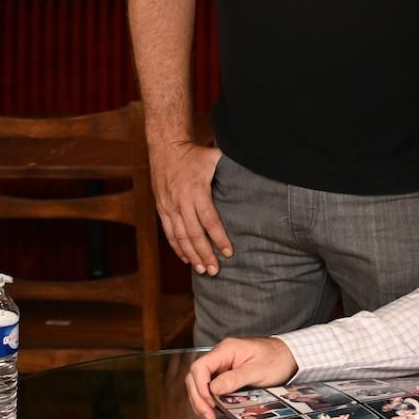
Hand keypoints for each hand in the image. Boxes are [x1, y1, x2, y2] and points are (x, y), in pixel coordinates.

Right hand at [150, 139, 229, 274]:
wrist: (166, 148)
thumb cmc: (194, 154)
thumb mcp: (214, 157)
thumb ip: (231, 167)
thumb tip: (257, 169)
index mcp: (196, 191)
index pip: (209, 220)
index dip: (219, 238)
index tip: (229, 252)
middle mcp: (181, 201)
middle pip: (194, 234)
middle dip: (205, 254)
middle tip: (216, 270)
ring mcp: (169, 207)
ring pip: (180, 237)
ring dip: (191, 255)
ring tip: (202, 270)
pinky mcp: (162, 209)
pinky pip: (169, 233)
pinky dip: (177, 248)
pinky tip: (186, 258)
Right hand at [184, 337, 297, 418]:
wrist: (289, 355)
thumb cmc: (276, 359)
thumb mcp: (258, 371)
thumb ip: (235, 379)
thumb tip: (213, 390)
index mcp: (226, 350)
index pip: (200, 366)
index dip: (200, 387)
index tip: (209, 403)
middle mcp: (220, 356)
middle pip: (195, 376)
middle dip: (198, 398)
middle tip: (209, 416)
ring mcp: (221, 365)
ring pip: (200, 383)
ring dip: (201, 401)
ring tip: (210, 417)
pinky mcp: (225, 374)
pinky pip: (210, 386)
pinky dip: (209, 399)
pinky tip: (215, 411)